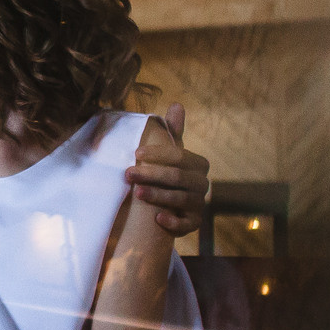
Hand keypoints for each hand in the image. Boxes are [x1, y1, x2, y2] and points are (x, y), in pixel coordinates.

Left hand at [126, 103, 211, 236]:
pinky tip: (157, 218)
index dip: (159, 153)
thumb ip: (172, 133)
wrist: (165, 206)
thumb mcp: (167, 154)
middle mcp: (202, 184)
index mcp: (197, 164)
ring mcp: (199, 205)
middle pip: (179, 177)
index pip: (180, 156)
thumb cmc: (164, 174)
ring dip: (158, 195)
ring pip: (182, 199)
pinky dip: (174, 221)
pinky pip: (188, 224)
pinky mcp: (193, 224)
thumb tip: (177, 104)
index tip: (136, 152)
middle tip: (128, 173)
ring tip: (137, 193)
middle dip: (152, 174)